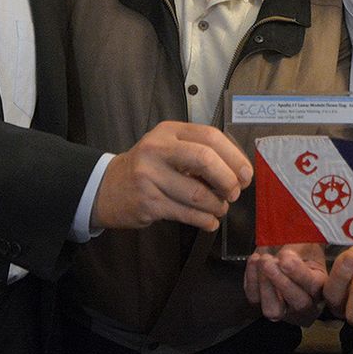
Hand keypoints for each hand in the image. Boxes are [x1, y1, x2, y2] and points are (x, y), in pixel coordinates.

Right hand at [91, 121, 251, 231]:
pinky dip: (204, 220)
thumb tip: (239, 170)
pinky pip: (186, 213)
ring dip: (217, 205)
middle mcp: (157, 149)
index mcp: (168, 131)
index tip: (246, 174)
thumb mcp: (168, 147)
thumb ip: (199, 152)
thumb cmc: (148, 167)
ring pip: (197, 193)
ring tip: (220, 209)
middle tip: (234, 193)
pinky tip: (210, 222)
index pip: (210, 136)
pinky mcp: (148, 203)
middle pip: (204, 160)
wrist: (106, 188)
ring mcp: (150, 177)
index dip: (234, 157)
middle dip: (227, 180)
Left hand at [244, 244, 326, 325]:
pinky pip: (255, 298)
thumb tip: (287, 256)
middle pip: (299, 304)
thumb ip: (298, 250)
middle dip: (282, 282)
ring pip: (274, 310)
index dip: (299, 273)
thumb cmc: (298, 248)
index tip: (286, 258)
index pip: (314, 287)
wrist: (283, 247)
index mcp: (321, 287)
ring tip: (263, 261)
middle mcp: (306, 304)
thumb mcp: (304, 244)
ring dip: (265, 284)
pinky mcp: (262, 305)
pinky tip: (254, 260)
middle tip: (270, 262)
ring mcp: (284, 310)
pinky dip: (251, 279)